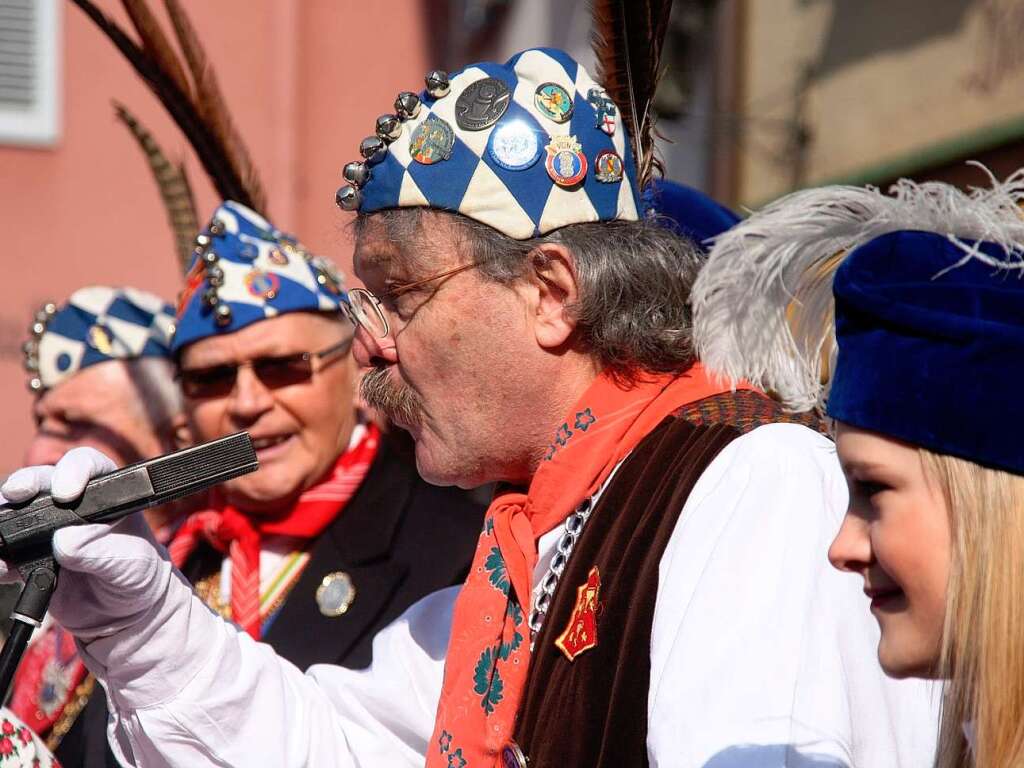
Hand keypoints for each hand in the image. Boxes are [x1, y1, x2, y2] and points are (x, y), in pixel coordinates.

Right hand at [0, 448, 170, 640]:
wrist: (123, 612)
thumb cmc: (138, 574)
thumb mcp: (130, 562)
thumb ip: (101, 550)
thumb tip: (65, 541)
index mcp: (106, 494)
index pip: (88, 466)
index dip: (73, 471)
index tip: (66, 493)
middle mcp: (73, 504)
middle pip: (43, 481)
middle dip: (26, 483)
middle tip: (17, 493)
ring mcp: (47, 530)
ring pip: (16, 512)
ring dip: (3, 519)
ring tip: (1, 537)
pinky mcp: (29, 558)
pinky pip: (6, 554)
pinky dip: (0, 559)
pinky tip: (2, 568)